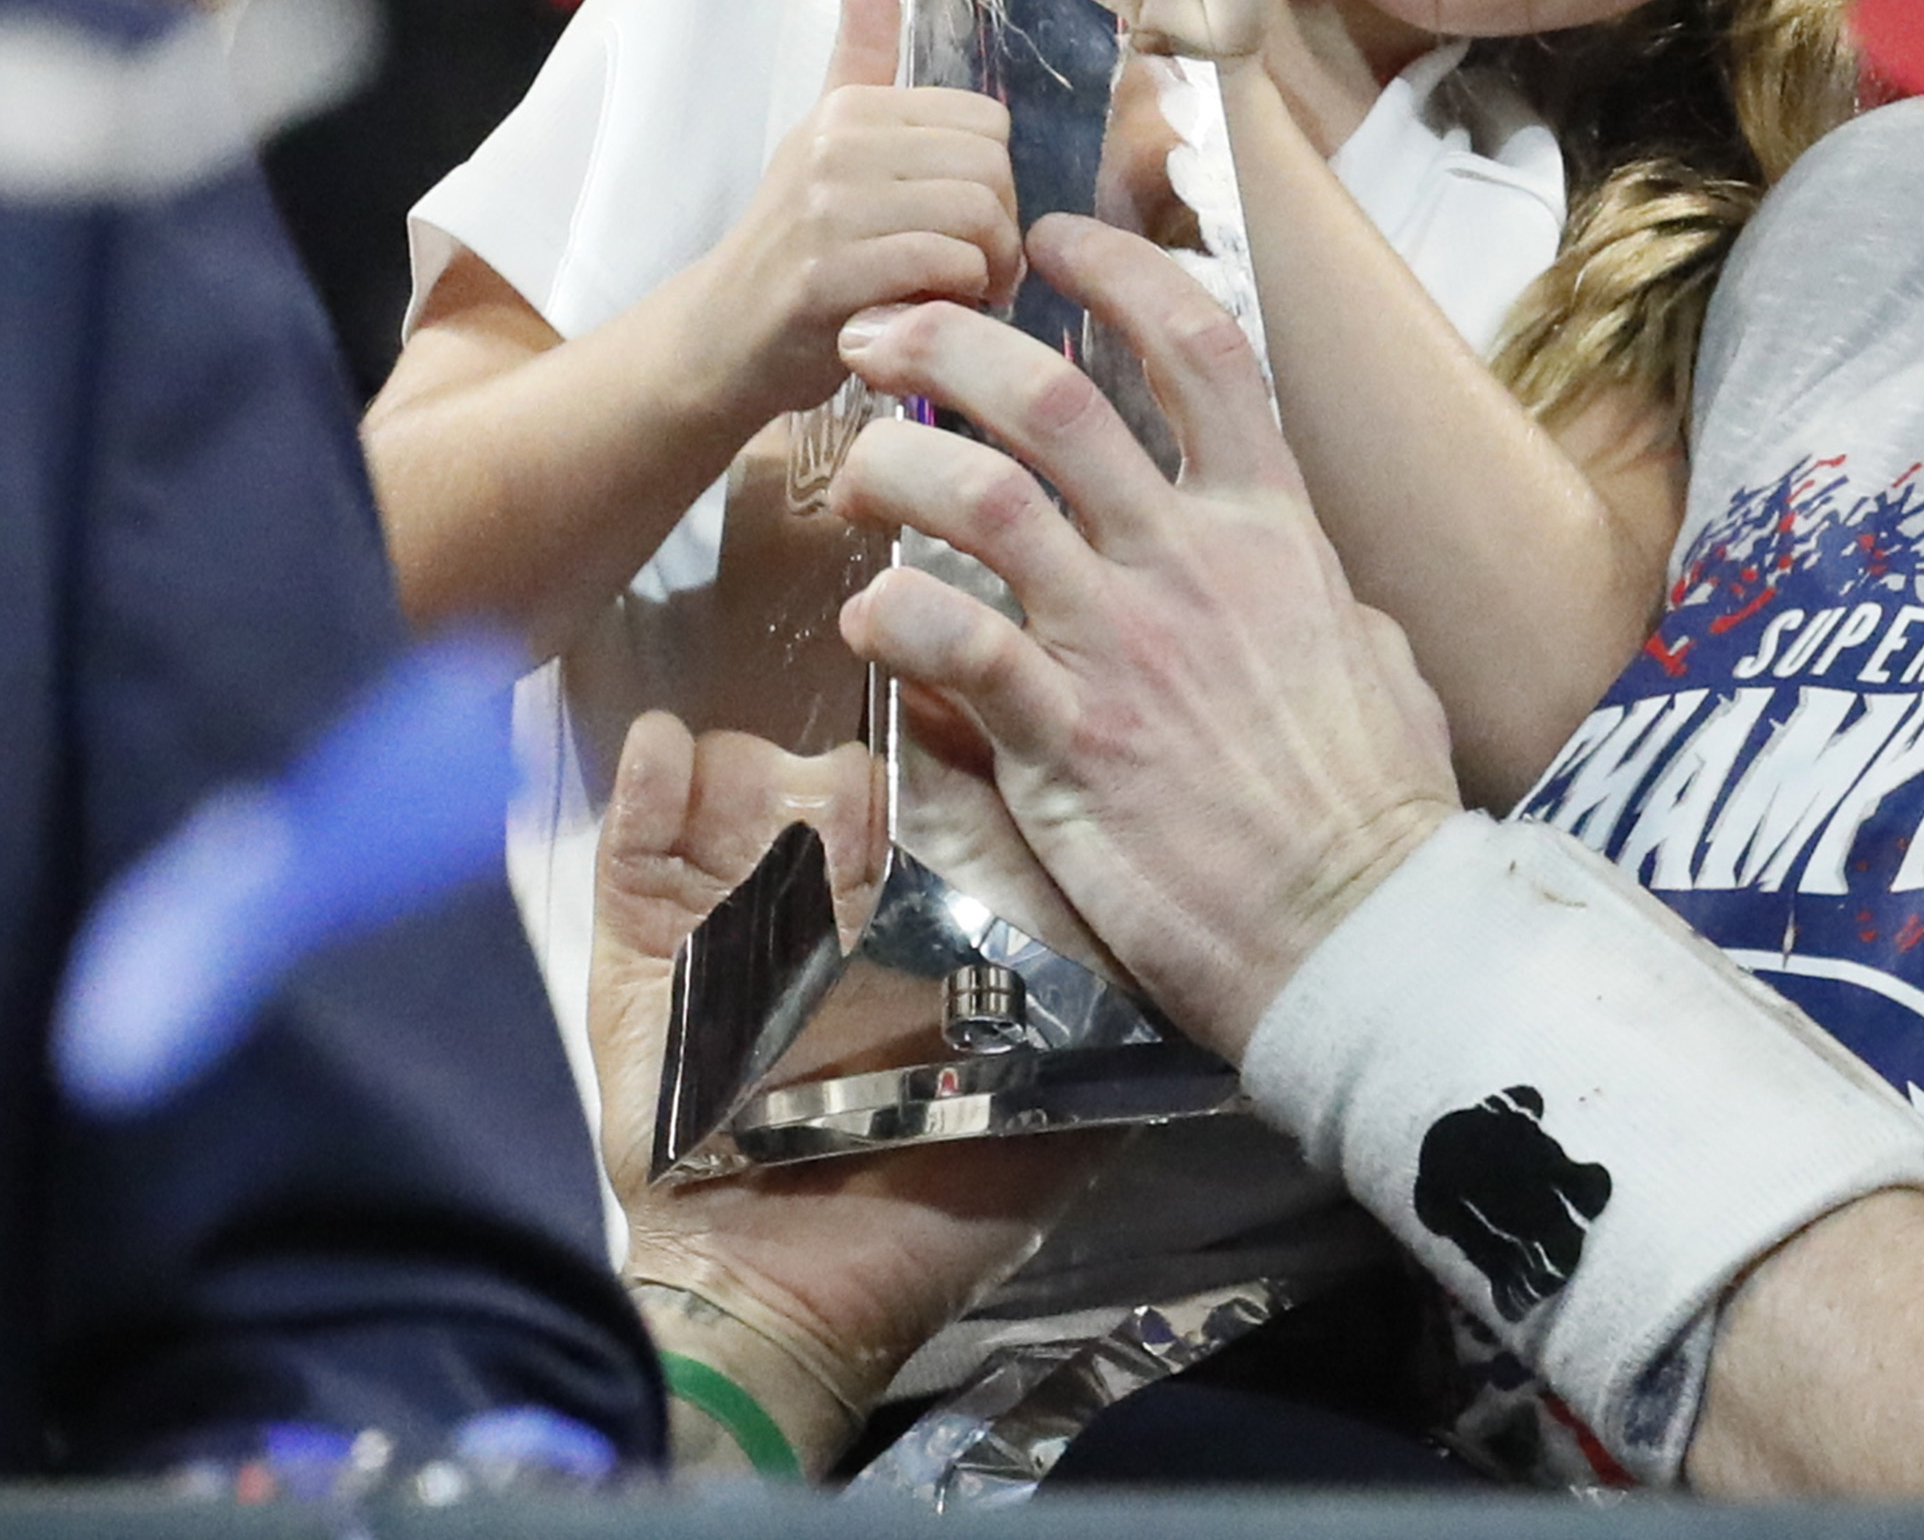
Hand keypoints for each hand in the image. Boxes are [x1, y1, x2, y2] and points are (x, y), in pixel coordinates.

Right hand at [594, 712, 1096, 1472]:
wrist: (784, 1297)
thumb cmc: (926, 1211)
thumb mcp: (1049, 1116)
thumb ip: (1110, 1033)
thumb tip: (1195, 976)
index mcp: (912, 927)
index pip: (932, 805)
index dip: (947, 756)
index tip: (962, 719)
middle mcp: (819, 904)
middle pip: (828, 777)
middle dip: (844, 753)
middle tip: (856, 772)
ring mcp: (723, 917)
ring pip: (734, 787)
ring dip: (747, 761)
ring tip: (762, 773)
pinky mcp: (636, 947)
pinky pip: (635, 843)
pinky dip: (649, 783)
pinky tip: (671, 747)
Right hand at [688, 0, 1020, 424]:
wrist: (719, 339)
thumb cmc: (796, 242)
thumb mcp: (826, 136)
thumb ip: (862, 52)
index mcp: (848, 106)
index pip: (988, 123)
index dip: (995, 181)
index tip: (969, 223)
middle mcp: (834, 143)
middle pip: (991, 168)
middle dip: (1001, 229)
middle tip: (977, 268)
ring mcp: (825, 208)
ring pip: (976, 215)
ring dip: (988, 269)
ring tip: (962, 292)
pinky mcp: (825, 276)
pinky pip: (944, 264)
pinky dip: (958, 298)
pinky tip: (933, 313)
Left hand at [828, 216, 1458, 1059]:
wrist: (1361, 930)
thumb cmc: (1378, 807)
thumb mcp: (1377, 662)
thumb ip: (1322, 600)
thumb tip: (1311, 587)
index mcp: (1274, 528)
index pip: (1202, 349)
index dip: (1121, 271)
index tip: (1053, 238)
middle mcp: (1195, 562)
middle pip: (1058, 399)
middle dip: (953, 338)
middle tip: (882, 328)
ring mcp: (1127, 645)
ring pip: (984, 499)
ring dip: (897, 462)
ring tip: (850, 465)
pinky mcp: (1067, 742)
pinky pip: (955, 643)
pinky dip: (893, 612)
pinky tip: (869, 615)